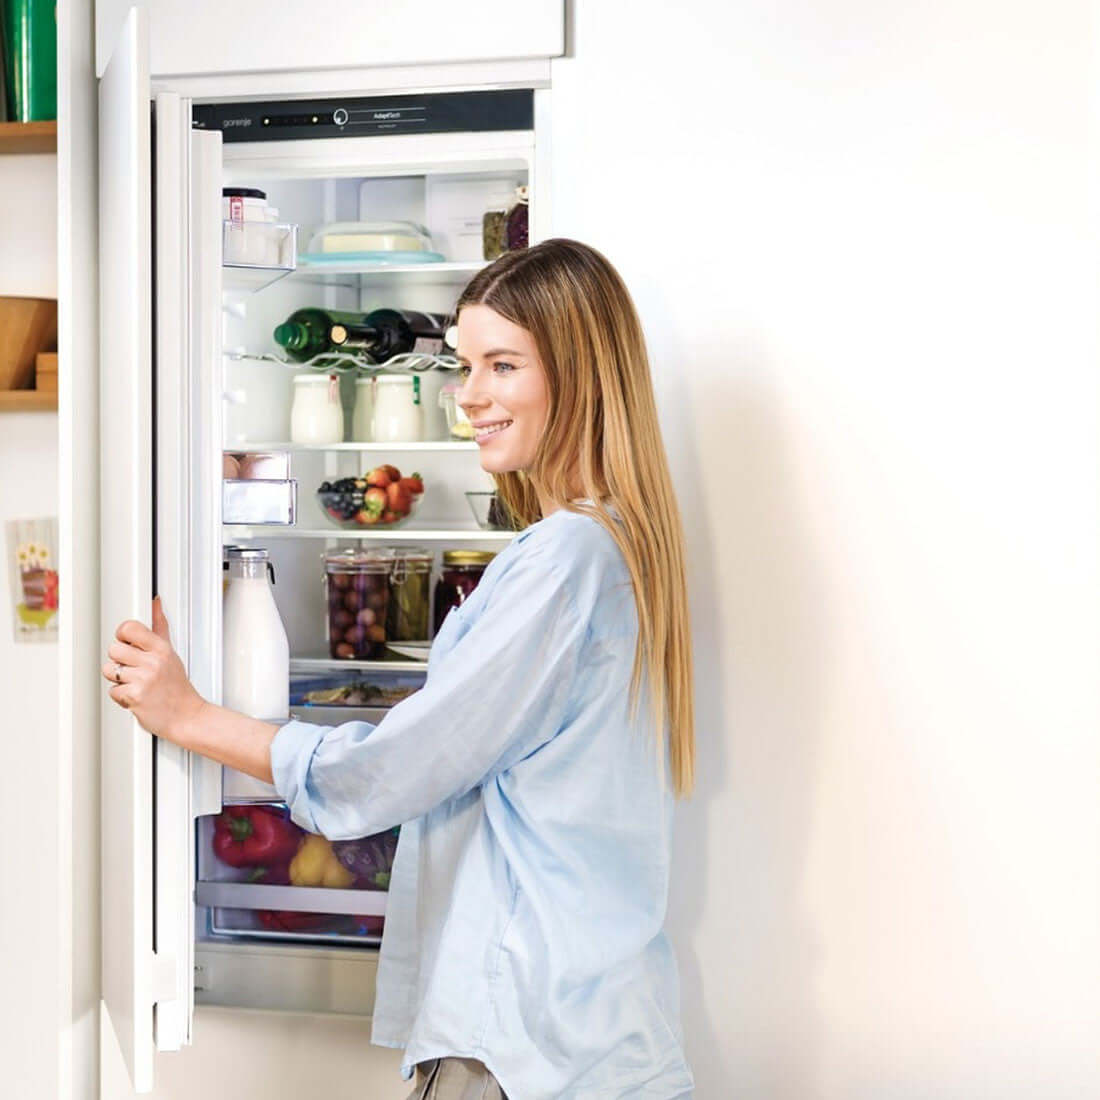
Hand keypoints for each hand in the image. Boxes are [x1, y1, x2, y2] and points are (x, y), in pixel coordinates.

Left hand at [101, 596, 205, 743]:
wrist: (186, 716)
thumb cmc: (177, 686)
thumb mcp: (171, 653)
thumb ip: (160, 627)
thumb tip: (156, 603)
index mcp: (161, 649)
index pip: (129, 629)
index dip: (122, 636)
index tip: (128, 645)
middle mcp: (153, 662)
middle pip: (113, 650)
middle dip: (120, 661)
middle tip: (134, 669)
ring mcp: (144, 680)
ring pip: (110, 670)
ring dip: (118, 680)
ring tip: (135, 683)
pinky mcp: (134, 697)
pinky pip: (113, 691)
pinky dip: (121, 697)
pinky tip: (136, 696)